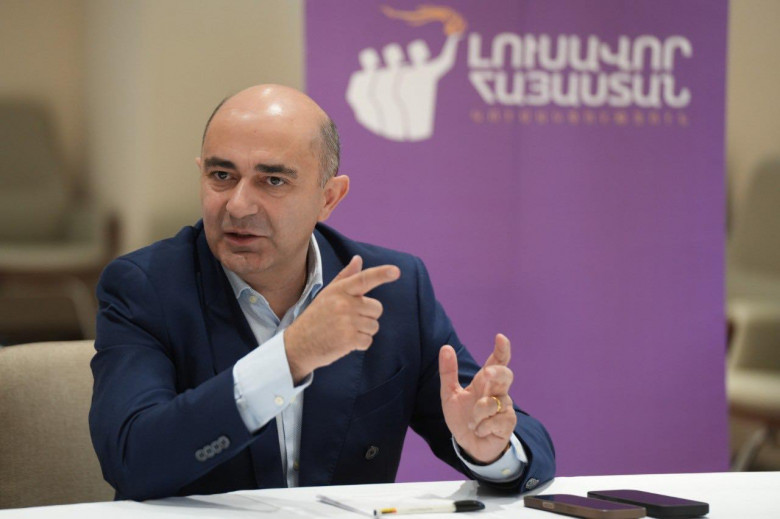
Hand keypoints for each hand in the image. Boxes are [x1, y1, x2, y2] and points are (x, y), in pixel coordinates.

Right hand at [284, 255, 399, 382]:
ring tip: (344, 331)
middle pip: (377, 308)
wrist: (298, 344)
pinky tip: (345, 342)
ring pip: (374, 326)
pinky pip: (368, 341)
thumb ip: (346, 277)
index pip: (364, 279)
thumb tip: (358, 259)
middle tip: (348, 320)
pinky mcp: (348, 340)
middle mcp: (344, 304)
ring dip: (363, 331)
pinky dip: (360, 344)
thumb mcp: (328, 294)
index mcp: (339, 290)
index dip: (381, 274)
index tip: (396, 271)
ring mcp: (347, 322)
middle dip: (368, 316)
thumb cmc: (316, 317)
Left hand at [439, 334, 516, 463]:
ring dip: (476, 415)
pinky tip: (480, 431)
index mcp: (485, 381)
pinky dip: (481, 427)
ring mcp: (505, 407)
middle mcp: (498, 391)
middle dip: (496, 373)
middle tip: (486, 375)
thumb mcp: (449, 395)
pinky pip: (494, 421)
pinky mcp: (508, 424)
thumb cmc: (463, 417)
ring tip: (472, 423)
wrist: (470, 445)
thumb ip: (448, 372)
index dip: (501, 349)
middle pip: (505, 375)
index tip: (501, 338)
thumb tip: (445, 347)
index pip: (497, 361)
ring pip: (491, 403)